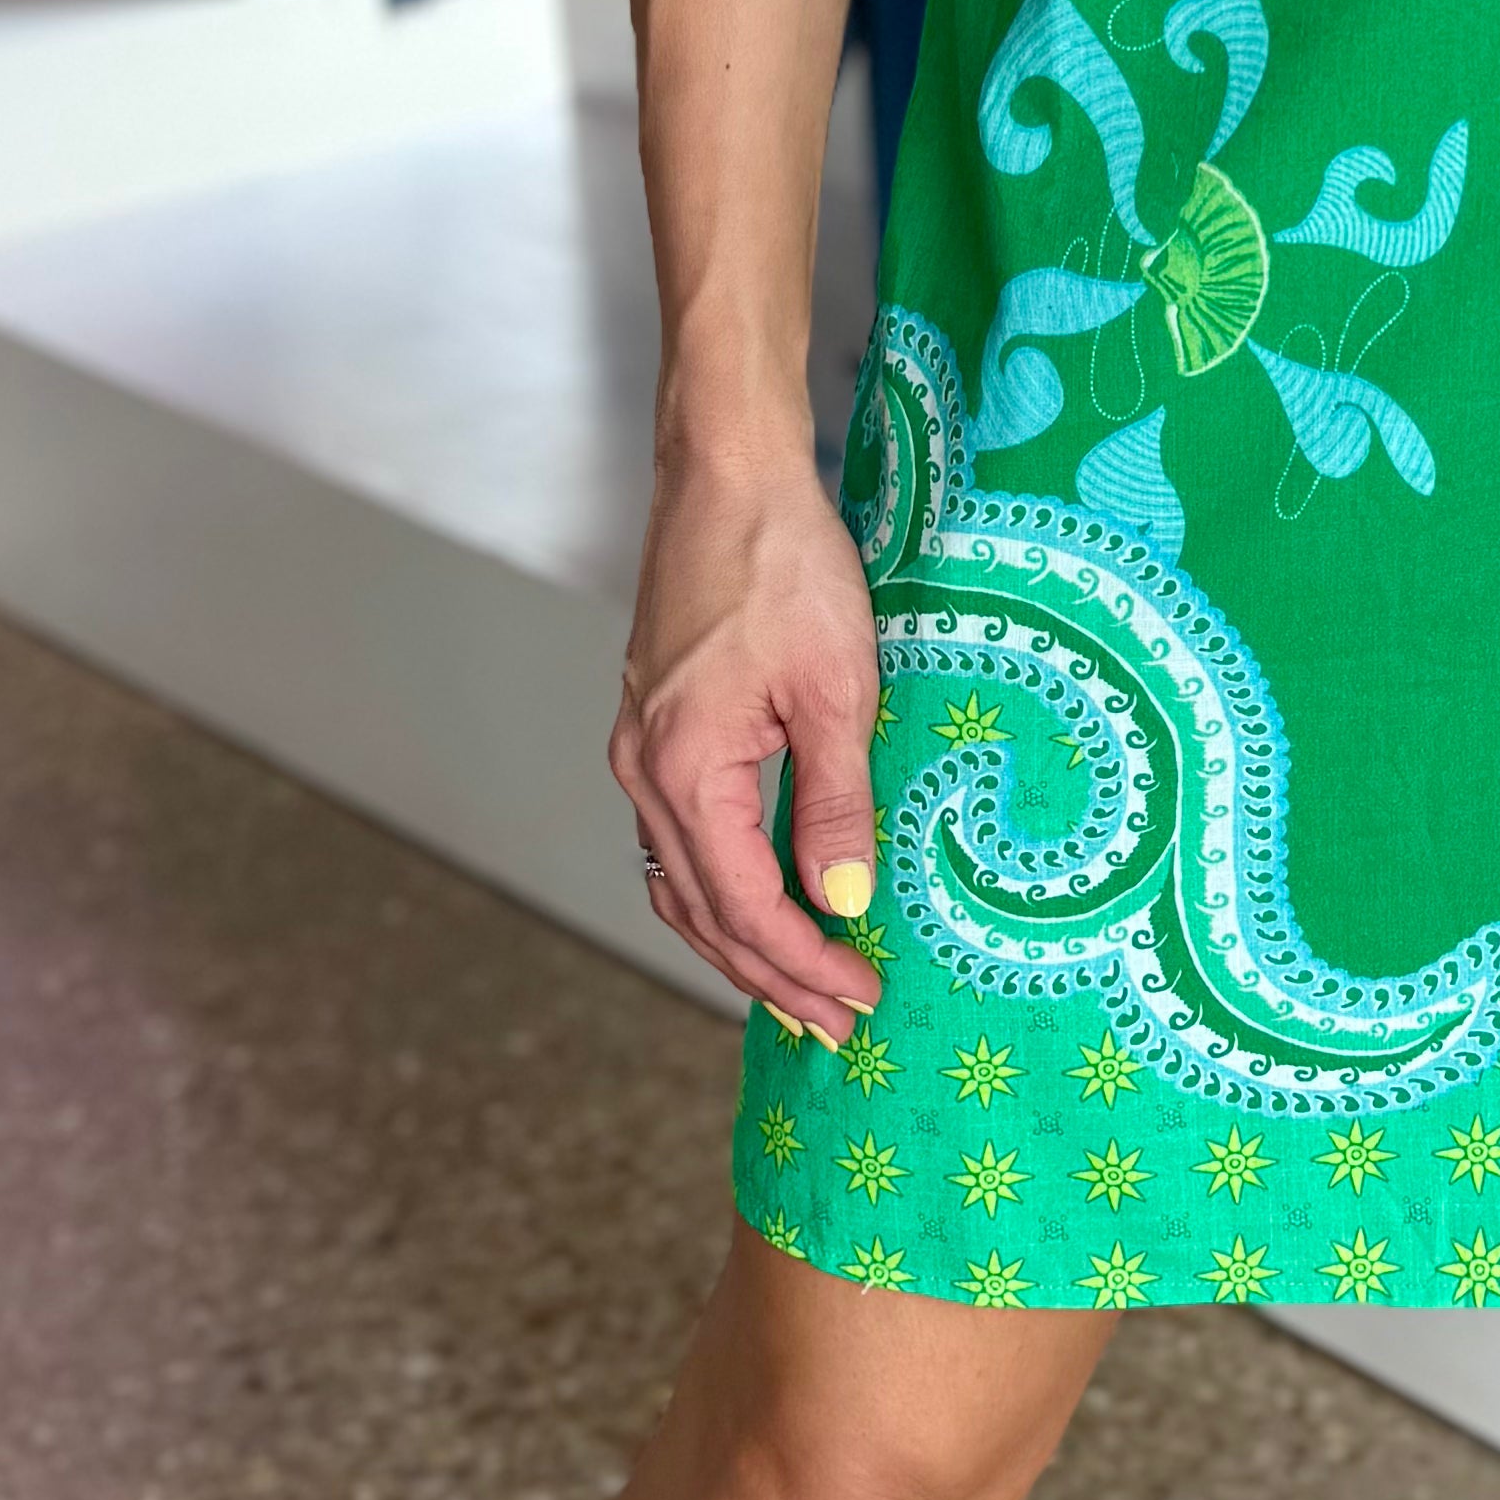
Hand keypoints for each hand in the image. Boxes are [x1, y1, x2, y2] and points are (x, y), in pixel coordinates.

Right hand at [611, 431, 885, 1036]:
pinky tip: (759, 905)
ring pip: (680, 883)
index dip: (804, 961)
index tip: (861, 996)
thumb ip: (836, 802)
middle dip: (771, 976)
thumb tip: (843, 900)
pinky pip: (678, 839)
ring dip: (738, 943)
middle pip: (702, 912)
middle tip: (836, 1025)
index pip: (743, 904)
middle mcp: (642, 771)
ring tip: (798, 991)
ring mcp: (638, 750)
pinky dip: (717, 890)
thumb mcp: (839, 688)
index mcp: (685, 768)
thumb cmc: (784, 564)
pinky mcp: (653, 728)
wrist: (728, 474)